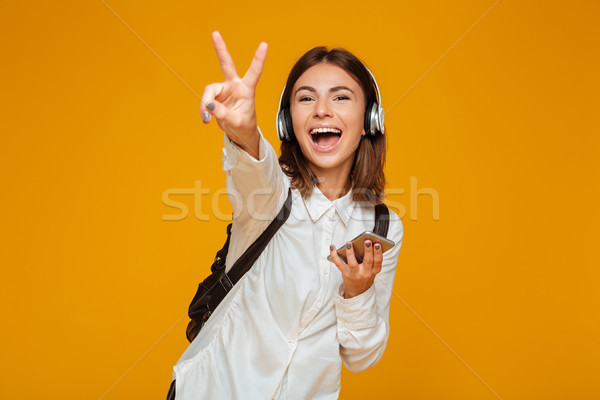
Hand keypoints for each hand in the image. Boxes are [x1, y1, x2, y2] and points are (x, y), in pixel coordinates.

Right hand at [201, 31, 267, 157]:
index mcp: (247, 90)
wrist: (239, 133)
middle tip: (215, 33)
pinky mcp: (215, 96)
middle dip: (220, 49)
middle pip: (226, 64)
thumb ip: (223, 114)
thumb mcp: (236, 122)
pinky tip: (206, 118)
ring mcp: (224, 90)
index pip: (254, 72)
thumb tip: (209, 105)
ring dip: (205, 104)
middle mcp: (235, 86)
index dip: (258, 59)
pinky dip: (203, 110)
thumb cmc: (244, 126)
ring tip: (206, 118)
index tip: (264, 44)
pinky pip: (205, 100)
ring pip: (209, 91)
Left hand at [329, 239, 382, 298]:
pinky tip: (333, 247)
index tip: (377, 244)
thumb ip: (371, 259)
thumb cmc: (365, 275)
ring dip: (350, 252)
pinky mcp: (345, 274)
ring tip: (349, 243)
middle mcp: (365, 273)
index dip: (378, 253)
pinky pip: (339, 264)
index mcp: (374, 271)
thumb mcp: (372, 269)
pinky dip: (334, 255)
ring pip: (352, 263)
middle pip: (367, 261)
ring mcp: (355, 274)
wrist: (358, 290)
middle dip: (367, 251)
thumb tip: (367, 243)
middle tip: (366, 241)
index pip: (378, 261)